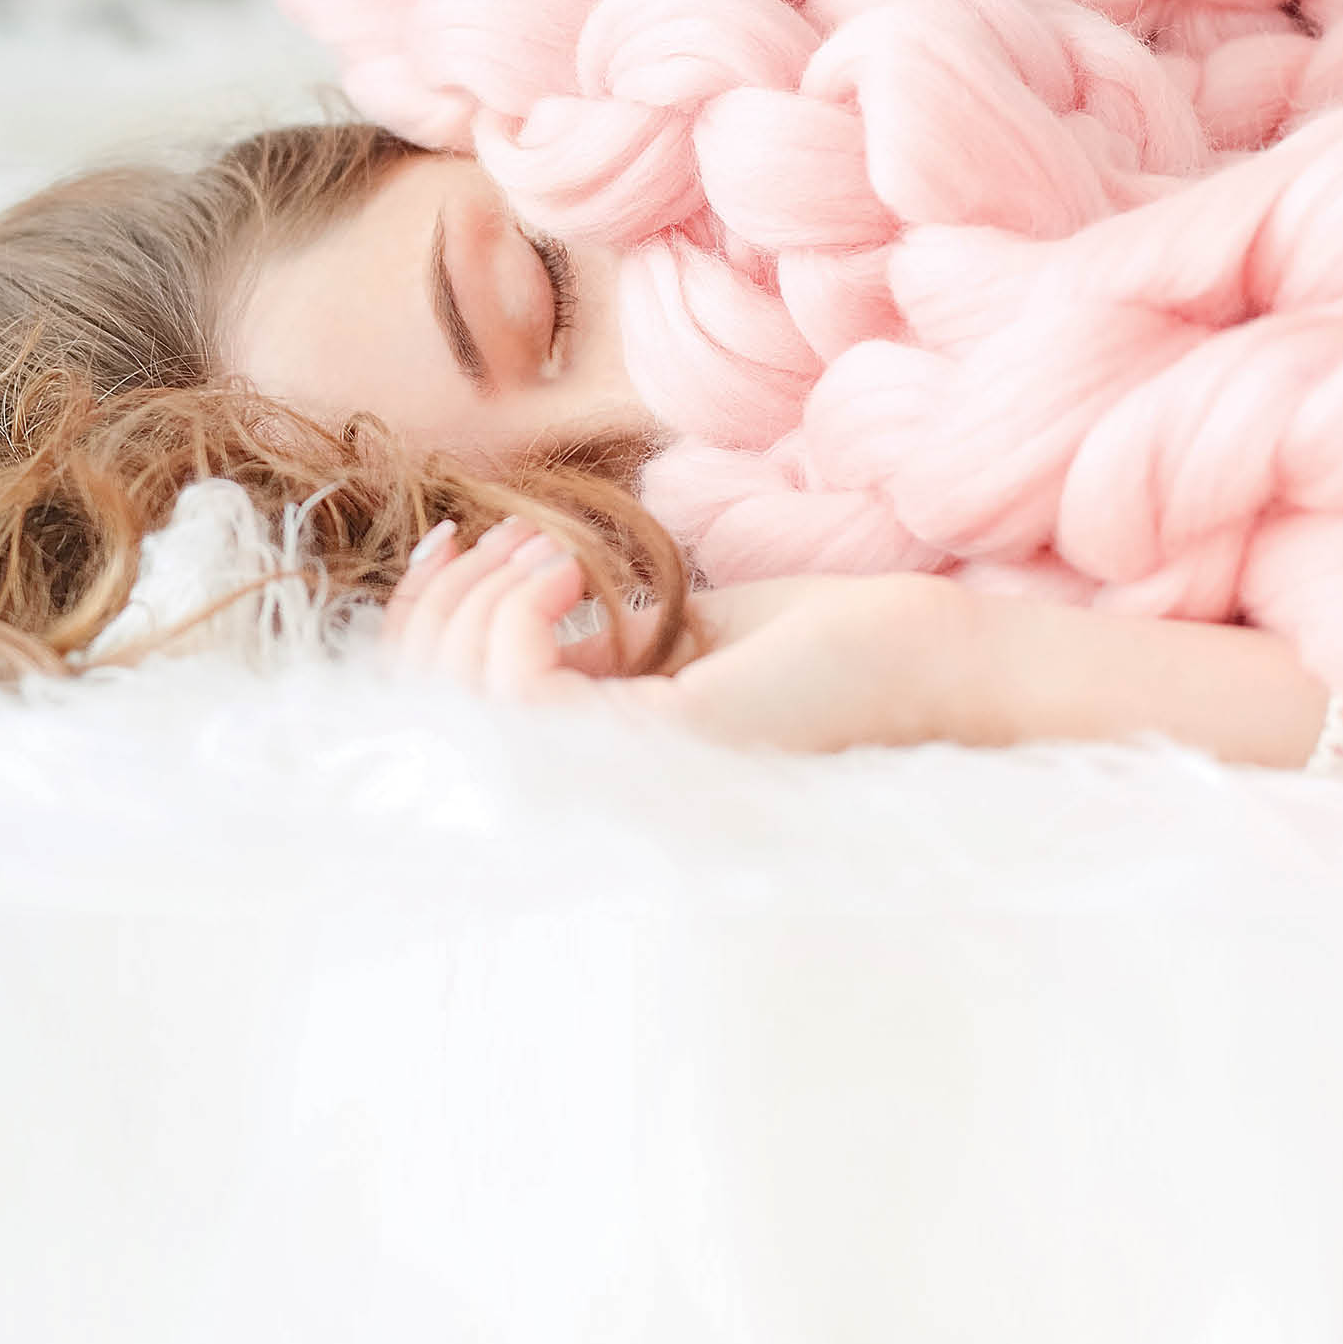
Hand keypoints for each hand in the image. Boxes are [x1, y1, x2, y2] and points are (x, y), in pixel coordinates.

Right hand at [382, 517, 983, 753]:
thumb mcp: (664, 636)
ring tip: (553, 553)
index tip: (455, 541)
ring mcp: (617, 783)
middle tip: (520, 542)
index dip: (422, 627)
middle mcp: (593, 802)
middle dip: (444, 607)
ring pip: (462, 704)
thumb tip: (493, 615)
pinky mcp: (651, 748)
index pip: (447, 726)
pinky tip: (570, 571)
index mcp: (593, 779)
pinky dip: (518, 614)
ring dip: (483, 602)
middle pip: (432, 719)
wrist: (920, 656)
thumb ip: (580, 648)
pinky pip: (516, 692)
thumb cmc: (813, 645)